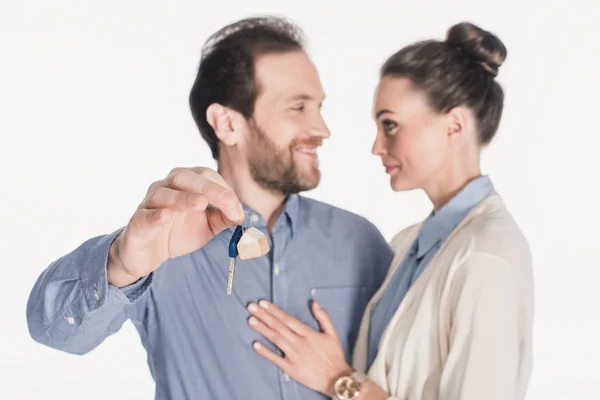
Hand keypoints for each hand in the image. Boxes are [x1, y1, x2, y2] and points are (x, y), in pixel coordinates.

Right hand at [108, 167, 244, 286]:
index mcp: (184, 183)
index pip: (205, 175)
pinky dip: (155, 216)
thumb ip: (224, 217)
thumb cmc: (178, 232)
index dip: (223, 189)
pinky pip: (144, 217)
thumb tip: (241, 214)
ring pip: (164, 194)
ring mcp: (148, 203)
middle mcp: (164, 187)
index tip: (238, 210)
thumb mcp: (208, 226)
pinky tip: (166, 216)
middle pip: (184, 178)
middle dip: (209, 188)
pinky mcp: (137, 223)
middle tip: (228, 202)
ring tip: (201, 203)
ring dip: (184, 198)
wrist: (149, 254)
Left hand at [247, 300, 351, 396]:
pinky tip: (255, 344)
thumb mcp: (332, 333)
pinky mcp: (290, 368)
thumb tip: (313, 303)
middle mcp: (299, 342)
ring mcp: (293, 355)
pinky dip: (265, 351)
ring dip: (262, 329)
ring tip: (251, 320)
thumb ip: (323, 317)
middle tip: (251, 307)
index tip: (263, 303)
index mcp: (308, 333)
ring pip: (275, 339)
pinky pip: (275, 358)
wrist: (336, 378)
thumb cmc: (334, 355)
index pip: (287, 319)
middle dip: (264, 315)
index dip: (274, 310)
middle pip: (278, 326)